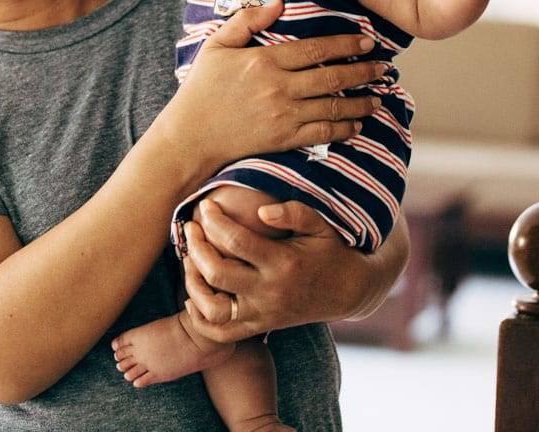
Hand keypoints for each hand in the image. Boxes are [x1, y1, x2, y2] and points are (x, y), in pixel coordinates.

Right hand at [160, 0, 385, 172]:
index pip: (315, 49)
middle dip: (363, 72)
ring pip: (333, 107)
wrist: (190, 135)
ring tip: (379, 97)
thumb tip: (279, 1)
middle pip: (332, 77)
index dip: (346, 44)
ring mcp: (283, 116)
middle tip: (384, 68)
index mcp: (265, 61)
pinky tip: (357, 125)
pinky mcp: (283, 140)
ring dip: (361, 102)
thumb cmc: (202, 88)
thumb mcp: (217, 45)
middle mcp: (279, 88)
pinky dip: (343, 129)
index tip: (367, 41)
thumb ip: (248, 20)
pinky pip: (322, 134)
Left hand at [179, 199, 367, 341]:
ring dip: (193, 283)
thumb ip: (294, 213)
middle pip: (217, 273)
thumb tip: (261, 211)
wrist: (348, 292)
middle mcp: (269, 291)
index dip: (214, 221)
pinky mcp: (259, 326)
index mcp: (283, 262)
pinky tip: (194, 294)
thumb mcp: (320, 226)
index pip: (236, 242)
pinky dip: (200, 317)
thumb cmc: (330, 251)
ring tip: (190, 259)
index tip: (206, 206)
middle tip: (191, 228)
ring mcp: (262, 313)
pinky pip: (220, 333)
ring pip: (213, 308)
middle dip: (196, 247)